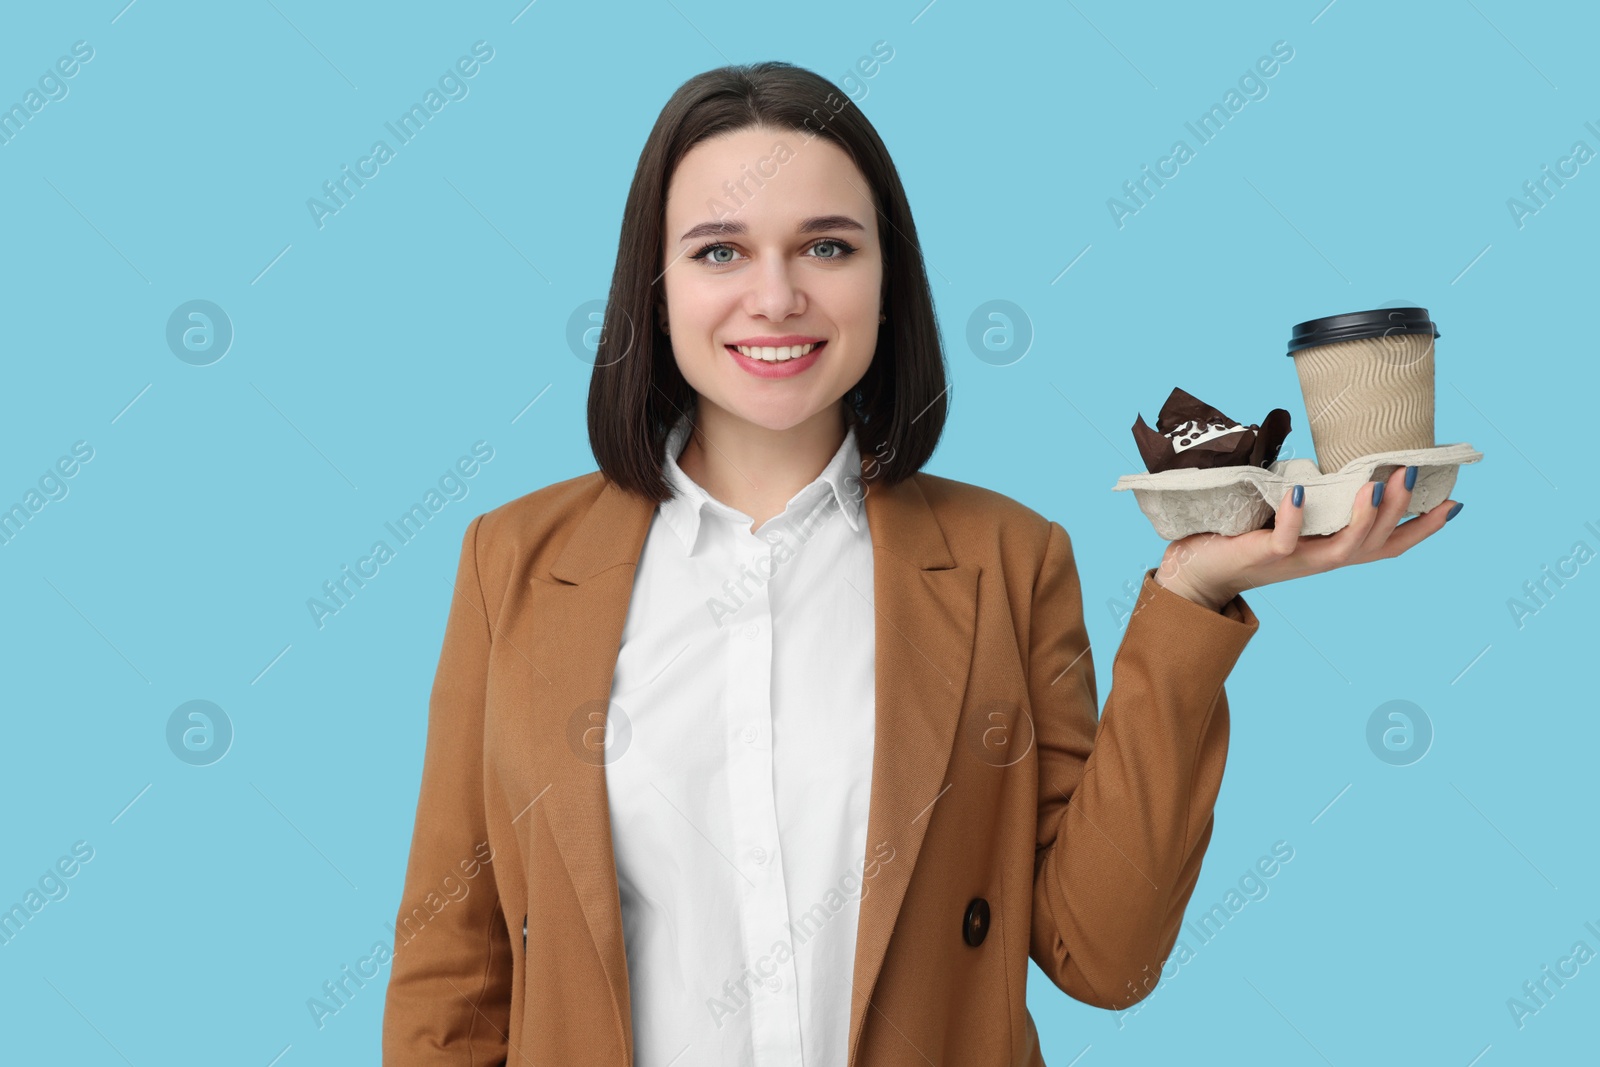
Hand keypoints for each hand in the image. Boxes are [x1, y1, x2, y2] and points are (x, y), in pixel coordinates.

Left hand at [1153, 464, 1463, 611]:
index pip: (1388, 544)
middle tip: (1410, 474)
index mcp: (1332, 549)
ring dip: (1364, 517)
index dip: (1422, 529)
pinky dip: (1296, 516)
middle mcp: (1321, 559)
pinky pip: (1286, 540)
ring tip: (1375, 483)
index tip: (1454, 504)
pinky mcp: (1265, 555)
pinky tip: (1302, 490)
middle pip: (1375, 543)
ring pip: (1344, 549)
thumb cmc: (1243, 536)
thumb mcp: (1291, 515)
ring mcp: (1296, 560)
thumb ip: (1316, 497)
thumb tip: (1332, 460)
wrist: (1197, 569)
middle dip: (1398, 511)